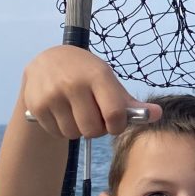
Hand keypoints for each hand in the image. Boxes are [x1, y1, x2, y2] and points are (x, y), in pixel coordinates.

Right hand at [21, 46, 159, 139]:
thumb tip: (157, 115)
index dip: (117, 126)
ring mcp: (52, 95)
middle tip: (94, 116)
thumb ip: (130, 102)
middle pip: (93, 130)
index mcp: (97, 75)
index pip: (115, 114)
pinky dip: (63, 129)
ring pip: (74, 134)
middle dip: (97, 129)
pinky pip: (57, 133)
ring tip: (77, 112)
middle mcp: (73, 83)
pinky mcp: (36, 106)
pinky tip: (62, 113)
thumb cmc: (86, 73)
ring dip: (79, 130)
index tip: (114, 123)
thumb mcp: (108, 80)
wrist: (46, 61)